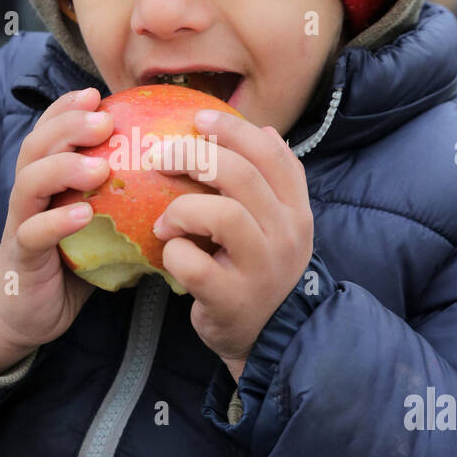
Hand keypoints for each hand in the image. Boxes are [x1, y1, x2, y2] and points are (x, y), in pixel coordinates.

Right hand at [0, 87, 113, 372]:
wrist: (29, 315)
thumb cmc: (72, 265)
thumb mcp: (100, 225)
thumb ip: (124, 199)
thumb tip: (180, 177)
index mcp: (46, 181)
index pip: (50, 132)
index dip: (68, 108)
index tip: (98, 94)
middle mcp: (29, 195)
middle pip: (36, 146)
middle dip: (67, 126)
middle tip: (104, 120)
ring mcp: (21, 224)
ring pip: (29, 183)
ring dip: (63, 168)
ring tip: (98, 166)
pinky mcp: (22, 258)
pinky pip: (33, 233)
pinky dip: (56, 221)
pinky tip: (82, 214)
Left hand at [149, 109, 314, 381]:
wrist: (271, 339)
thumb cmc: (262, 272)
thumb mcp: (278, 226)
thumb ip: (275, 181)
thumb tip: (266, 130)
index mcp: (296, 210)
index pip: (273, 155)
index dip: (235, 130)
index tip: (198, 118)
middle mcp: (285, 235)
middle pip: (243, 176)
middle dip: (195, 156)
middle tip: (161, 156)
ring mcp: (261, 268)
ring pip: (224, 215)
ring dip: (182, 208)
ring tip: (164, 219)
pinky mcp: (231, 298)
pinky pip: (194, 264)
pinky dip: (173, 253)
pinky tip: (169, 253)